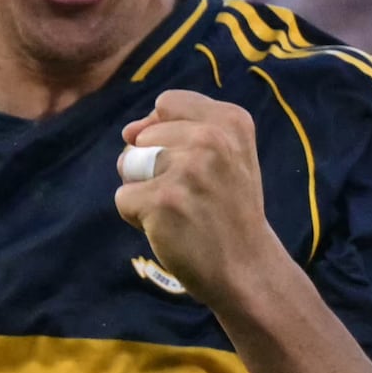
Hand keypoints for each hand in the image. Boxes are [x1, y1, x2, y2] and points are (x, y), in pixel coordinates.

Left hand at [115, 92, 279, 302]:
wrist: (247, 270)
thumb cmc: (229, 212)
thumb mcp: (229, 155)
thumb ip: (182, 129)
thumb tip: (128, 132)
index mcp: (231, 120)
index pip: (167, 103)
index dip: (164, 132)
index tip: (190, 163)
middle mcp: (211, 138)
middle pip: (143, 136)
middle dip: (153, 166)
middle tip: (191, 197)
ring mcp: (187, 169)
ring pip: (129, 165)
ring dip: (144, 191)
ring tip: (180, 212)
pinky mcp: (163, 200)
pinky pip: (123, 198)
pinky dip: (138, 219)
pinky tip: (171, 230)